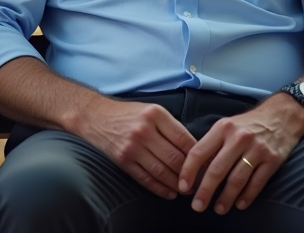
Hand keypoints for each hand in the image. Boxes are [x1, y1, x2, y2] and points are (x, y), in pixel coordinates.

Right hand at [77, 98, 197, 198]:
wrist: (96, 116)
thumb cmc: (128, 114)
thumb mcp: (152, 110)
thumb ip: (171, 127)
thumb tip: (195, 150)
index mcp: (156, 114)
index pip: (185, 140)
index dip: (199, 156)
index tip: (207, 165)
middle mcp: (144, 130)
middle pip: (176, 158)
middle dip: (191, 174)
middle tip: (200, 182)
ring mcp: (132, 146)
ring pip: (163, 171)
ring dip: (178, 184)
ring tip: (187, 189)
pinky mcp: (123, 160)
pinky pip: (146, 178)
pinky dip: (160, 188)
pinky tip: (169, 193)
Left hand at [177, 96, 303, 213]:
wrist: (281, 115)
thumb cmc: (247, 124)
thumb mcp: (226, 126)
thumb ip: (212, 145)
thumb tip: (194, 170)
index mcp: (222, 128)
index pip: (199, 152)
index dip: (188, 172)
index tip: (183, 188)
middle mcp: (238, 138)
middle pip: (217, 169)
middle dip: (205, 191)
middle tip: (197, 206)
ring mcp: (257, 149)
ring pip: (237, 179)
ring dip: (225, 198)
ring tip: (218, 209)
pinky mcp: (273, 160)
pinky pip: (257, 183)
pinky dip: (247, 196)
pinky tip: (239, 205)